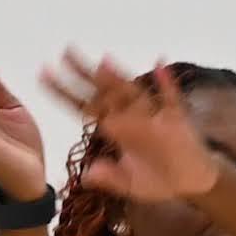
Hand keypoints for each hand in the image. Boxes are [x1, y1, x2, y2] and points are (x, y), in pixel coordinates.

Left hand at [40, 52, 223, 205]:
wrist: (190, 184)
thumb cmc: (157, 179)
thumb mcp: (128, 184)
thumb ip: (108, 177)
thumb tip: (86, 175)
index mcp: (116, 128)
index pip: (85, 106)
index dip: (64, 92)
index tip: (44, 75)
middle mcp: (131, 117)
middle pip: (104, 92)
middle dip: (86, 75)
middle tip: (66, 51)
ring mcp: (153, 117)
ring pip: (132, 94)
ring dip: (119, 79)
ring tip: (103, 63)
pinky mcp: (176, 121)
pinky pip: (171, 100)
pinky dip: (166, 85)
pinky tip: (160, 66)